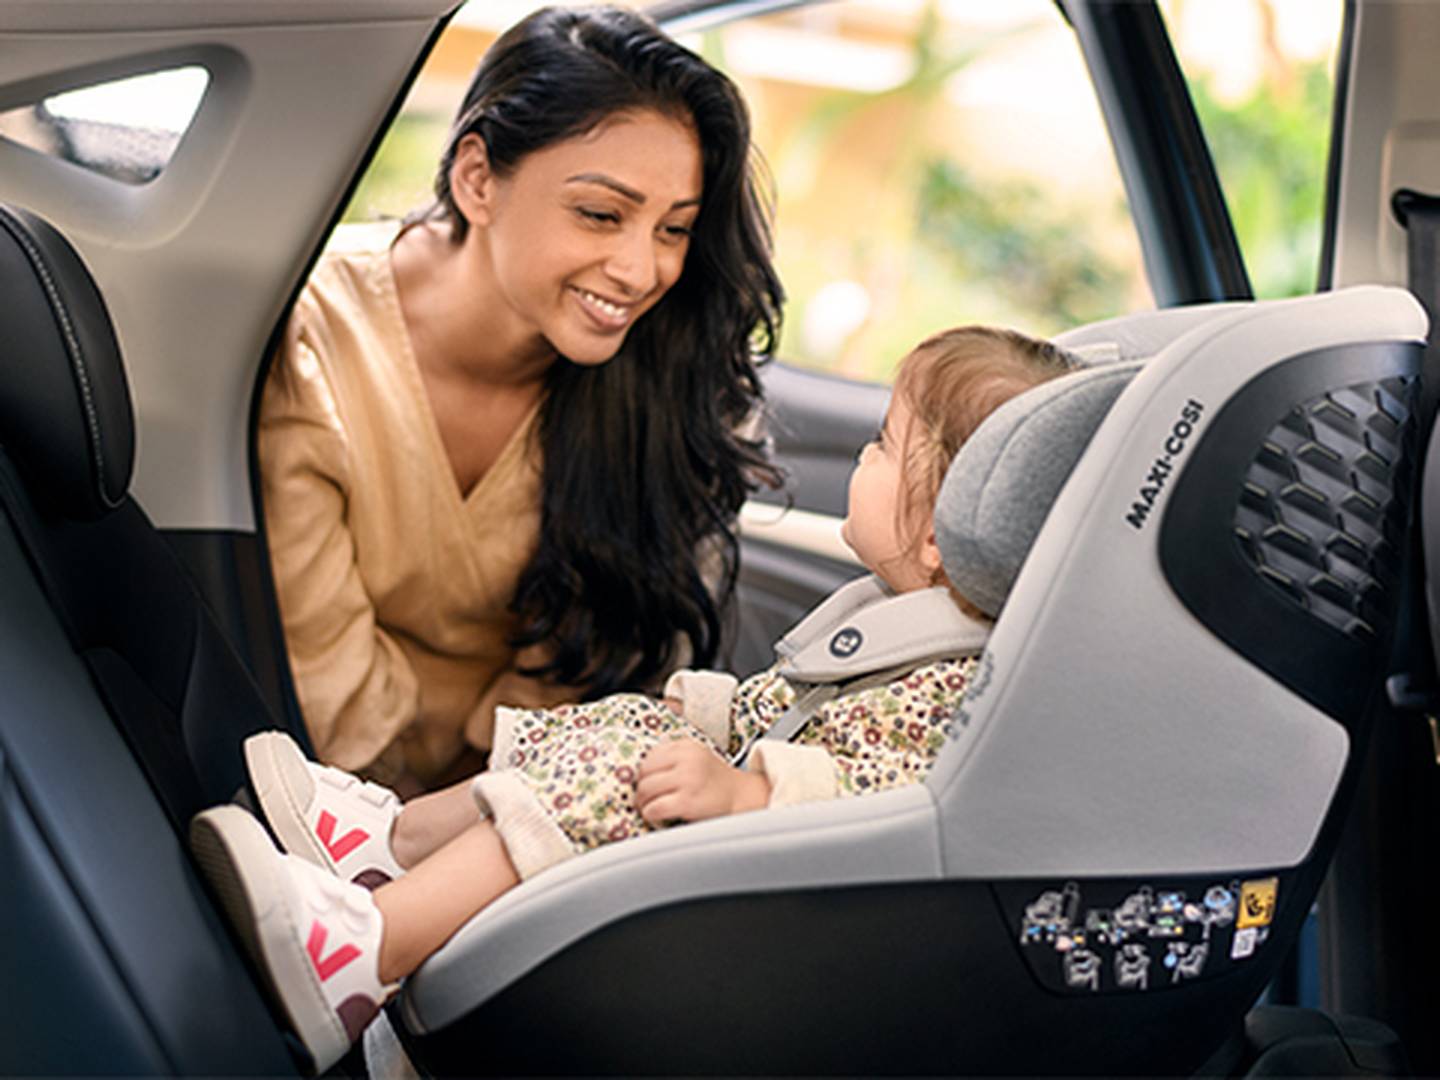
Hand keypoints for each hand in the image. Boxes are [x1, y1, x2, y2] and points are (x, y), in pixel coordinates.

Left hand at [635, 739, 769, 825]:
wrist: (743, 799)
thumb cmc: (715, 782)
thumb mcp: (696, 758)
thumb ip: (672, 758)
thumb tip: (635, 772)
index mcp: (686, 746)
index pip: (649, 756)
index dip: (645, 774)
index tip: (650, 785)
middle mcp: (687, 759)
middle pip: (644, 773)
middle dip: (641, 790)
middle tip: (646, 801)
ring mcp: (687, 780)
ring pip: (645, 790)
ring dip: (644, 804)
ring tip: (652, 809)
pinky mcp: (687, 802)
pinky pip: (654, 808)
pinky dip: (651, 815)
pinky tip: (660, 818)